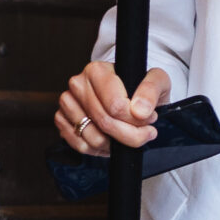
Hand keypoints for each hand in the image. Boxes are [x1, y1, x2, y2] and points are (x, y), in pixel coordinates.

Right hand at [55, 62, 171, 153]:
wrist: (128, 95)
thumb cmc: (141, 87)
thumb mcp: (157, 81)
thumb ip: (151, 91)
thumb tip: (140, 111)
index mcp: (97, 70)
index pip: (115, 105)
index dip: (136, 120)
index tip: (150, 120)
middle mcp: (78, 84)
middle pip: (104, 122)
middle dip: (130, 135)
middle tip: (145, 133)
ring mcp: (67, 102)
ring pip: (92, 137)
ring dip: (114, 144)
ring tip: (126, 135)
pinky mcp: (62, 119)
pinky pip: (80, 145)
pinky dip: (98, 150)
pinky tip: (111, 140)